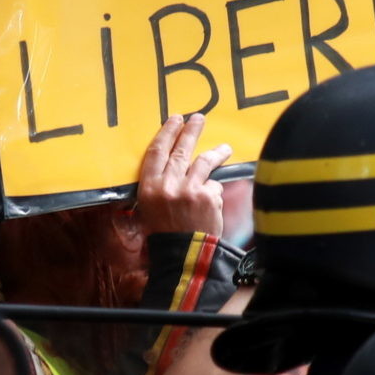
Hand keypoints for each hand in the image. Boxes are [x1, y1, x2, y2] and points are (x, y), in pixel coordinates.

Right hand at [135, 114, 231, 236]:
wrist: (183, 256)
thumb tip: (172, 165)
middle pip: (181, 150)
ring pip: (204, 162)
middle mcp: (168, 185)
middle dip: (191, 131)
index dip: (167, 133)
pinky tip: (213, 201)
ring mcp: (190, 189)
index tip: (175, 120)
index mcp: (149, 187)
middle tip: (198, 118)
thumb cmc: (165, 235)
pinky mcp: (208, 197)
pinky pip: (214, 186)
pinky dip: (214, 192)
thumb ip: (159, 187)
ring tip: (224, 148)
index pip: (157, 152)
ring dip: (216, 152)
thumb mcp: (150, 210)